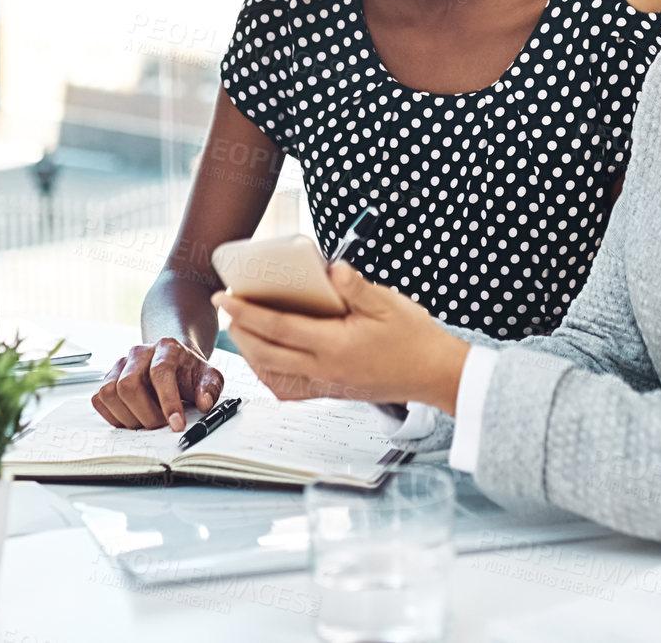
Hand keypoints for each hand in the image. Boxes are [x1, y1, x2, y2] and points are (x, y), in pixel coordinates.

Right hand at [92, 337, 224, 431]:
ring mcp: (120, 365)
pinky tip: (133, 418)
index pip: (160, 373)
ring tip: (147, 423)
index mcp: (166, 348)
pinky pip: (99, 399)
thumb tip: (204, 404)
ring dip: (128, 417)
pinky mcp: (108, 378)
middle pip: (128, 385)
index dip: (167, 402)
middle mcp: (139, 353)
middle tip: (160, 427)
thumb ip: (210, 388)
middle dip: (145, 414)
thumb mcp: (209, 376)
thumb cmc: (189, 371)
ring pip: (110, 393)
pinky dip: (113, 416)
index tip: (176, 426)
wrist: (174, 360)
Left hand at [214, 262, 468, 410]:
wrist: (435, 374)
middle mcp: (326, 369)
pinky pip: (292, 389)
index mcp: (335, 345)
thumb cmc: (415, 339)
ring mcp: (328, 384)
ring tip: (241, 331)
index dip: (247, 312)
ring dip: (251, 353)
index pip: (278, 327)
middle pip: (266, 354)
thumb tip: (331, 269)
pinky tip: (269, 362)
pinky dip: (272, 375)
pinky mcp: (334, 392)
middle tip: (226, 311)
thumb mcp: (388, 303)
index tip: (225, 299)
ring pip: (274, 375)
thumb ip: (355, 286)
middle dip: (239, 331)